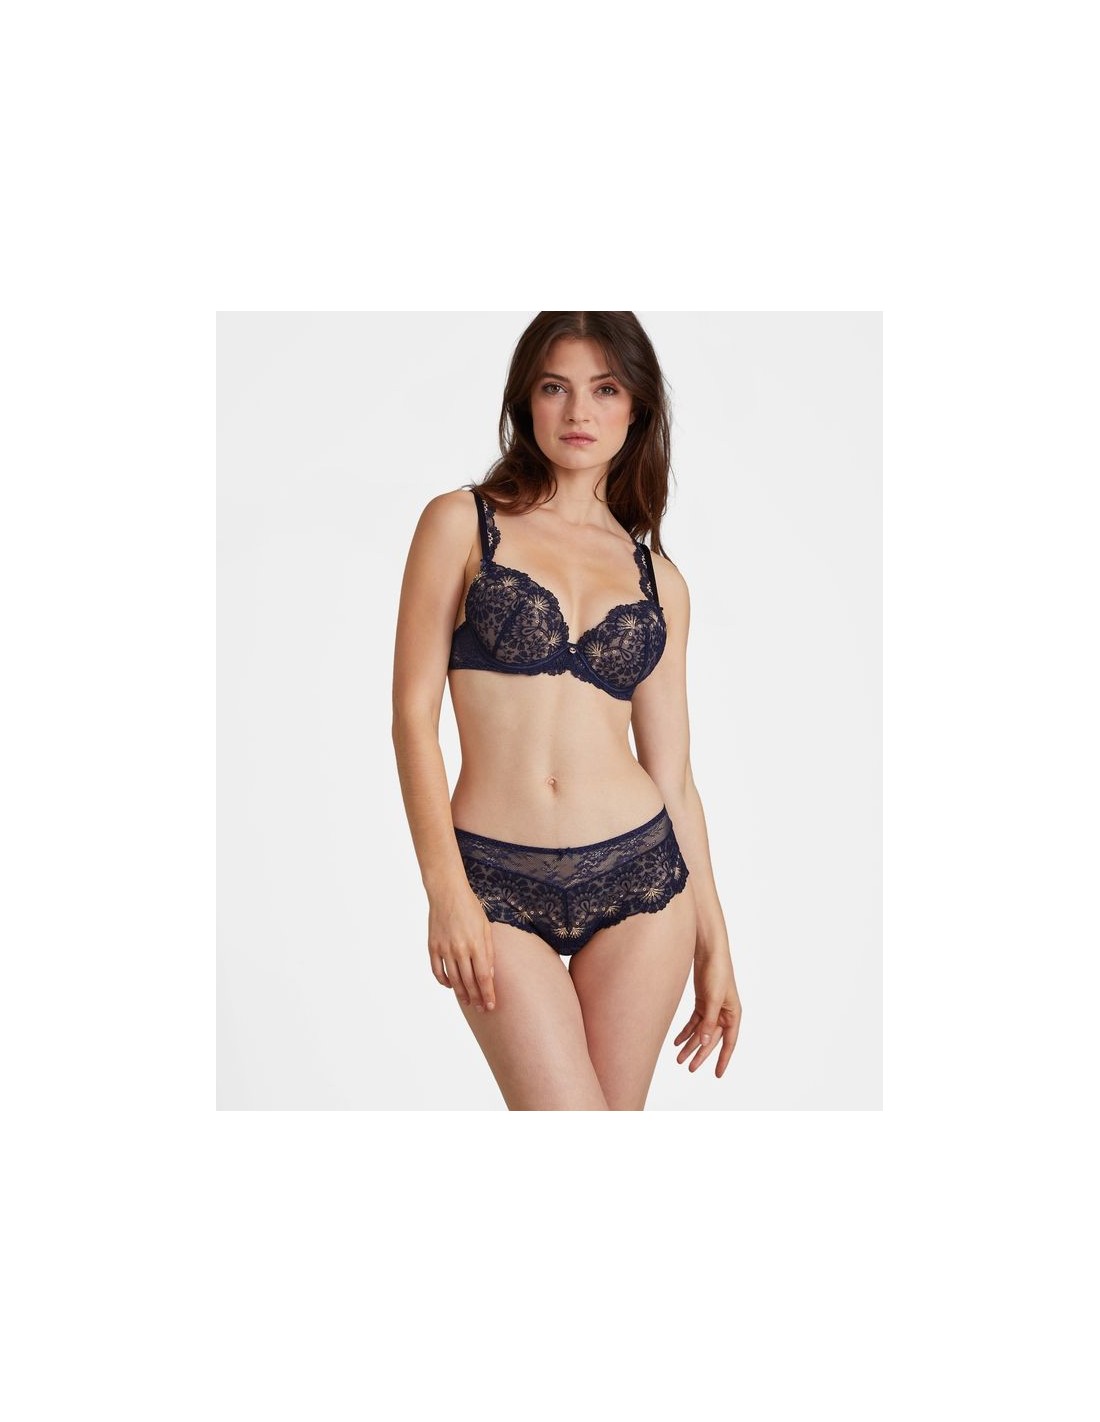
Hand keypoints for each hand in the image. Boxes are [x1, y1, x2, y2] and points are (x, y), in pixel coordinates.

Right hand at [427, 884, 495, 1011]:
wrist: (447, 893)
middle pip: (469, 982)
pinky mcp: (433, 947)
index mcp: (476, 944)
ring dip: (462, 994)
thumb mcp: (486, 927)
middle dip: (477, 998)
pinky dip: (444, 981)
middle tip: (481, 1008)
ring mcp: (445, 949)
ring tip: (468, 1002)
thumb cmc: (470, 908)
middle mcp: (460, 949)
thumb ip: (488, 951)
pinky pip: (438, 970)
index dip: (487, 994)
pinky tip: (451, 986)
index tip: (491, 1005)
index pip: (483, 977)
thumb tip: (489, 974)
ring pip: (454, 979)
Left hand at [673, 950, 740, 1076]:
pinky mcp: (702, 1001)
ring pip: (701, 1032)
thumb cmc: (717, 972)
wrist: (708, 951)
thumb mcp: (712, 999)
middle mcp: (724, 1013)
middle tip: (689, 1068)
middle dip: (700, 1054)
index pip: (729, 1042)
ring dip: (690, 1044)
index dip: (723, 1059)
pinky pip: (694, 1022)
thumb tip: (704, 1043)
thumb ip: (708, 1022)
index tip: (718, 1075)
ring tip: (678, 1058)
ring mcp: (712, 1008)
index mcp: (733, 1014)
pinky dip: (686, 1032)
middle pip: (711, 1039)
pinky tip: (677, 1041)